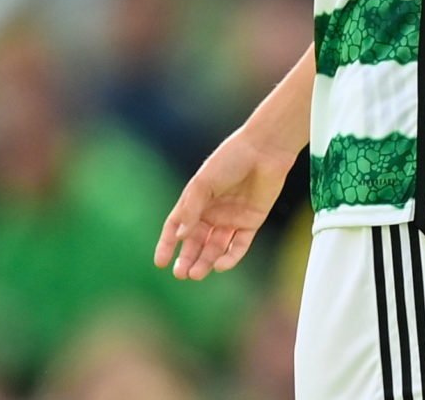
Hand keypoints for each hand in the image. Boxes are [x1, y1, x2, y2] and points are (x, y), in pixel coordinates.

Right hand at [154, 130, 296, 280]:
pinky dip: (230, 257)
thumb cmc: (230, 160)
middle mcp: (212, 211)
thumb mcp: (202, 183)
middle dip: (187, 258)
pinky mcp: (251, 222)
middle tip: (180, 273)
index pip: (177, 226)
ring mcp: (231, 218)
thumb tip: (180, 236)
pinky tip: (220, 265)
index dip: (168, 244)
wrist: (263, 150)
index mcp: (196, 200)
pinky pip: (238, 245)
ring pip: (216, 247)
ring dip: (205, 261)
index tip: (160, 262)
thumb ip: (191, 209)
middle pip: (196, 242)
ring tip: (196, 274)